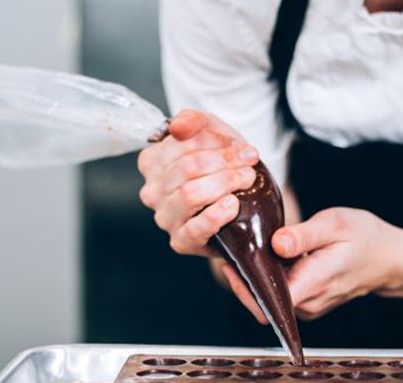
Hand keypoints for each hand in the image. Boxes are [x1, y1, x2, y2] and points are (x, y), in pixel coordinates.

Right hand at [137, 109, 259, 256]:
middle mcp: (152, 191)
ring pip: (190, 194)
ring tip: (247, 179)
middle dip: (225, 161)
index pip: (180, 144)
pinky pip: (195, 228)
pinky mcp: (181, 241)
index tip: (242, 147)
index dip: (216, 141)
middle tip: (250, 161)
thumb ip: (194, 121)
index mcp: (152, 162)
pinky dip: (216, 215)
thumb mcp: (211, 134)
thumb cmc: (221, 168)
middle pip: (188, 168)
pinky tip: (232, 205)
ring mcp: (165, 217)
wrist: (241, 204)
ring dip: (225, 183)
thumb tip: (178, 126)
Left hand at [229, 207, 402, 321]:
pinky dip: (270, 278)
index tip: (230, 262)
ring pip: (270, 298)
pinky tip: (268, 255)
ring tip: (247, 248)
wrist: (390, 258)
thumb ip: (304, 236)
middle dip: (243, 278)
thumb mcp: (336, 225)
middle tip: (232, 248)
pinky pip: (281, 293)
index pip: (267, 301)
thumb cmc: (366, 238)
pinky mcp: (308, 301)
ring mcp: (309, 306)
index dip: (243, 285)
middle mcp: (309, 303)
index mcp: (313, 284)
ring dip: (256, 278)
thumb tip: (276, 243)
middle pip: (263, 301)